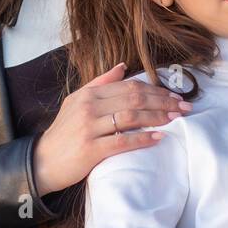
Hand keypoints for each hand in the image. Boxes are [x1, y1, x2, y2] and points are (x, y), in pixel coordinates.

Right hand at [33, 62, 190, 195]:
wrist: (43, 161)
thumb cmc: (64, 132)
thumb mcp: (76, 101)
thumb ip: (100, 83)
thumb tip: (123, 66)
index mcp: (89, 94)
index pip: (129, 86)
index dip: (156, 90)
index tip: (175, 96)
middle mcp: (89, 107)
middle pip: (134, 99)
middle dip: (163, 102)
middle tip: (184, 107)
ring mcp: (89, 128)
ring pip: (131, 117)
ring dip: (158, 117)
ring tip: (176, 120)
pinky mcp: (90, 149)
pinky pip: (122, 141)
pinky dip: (143, 139)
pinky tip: (158, 138)